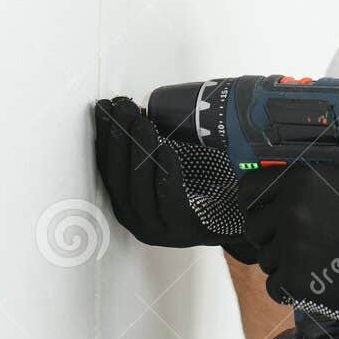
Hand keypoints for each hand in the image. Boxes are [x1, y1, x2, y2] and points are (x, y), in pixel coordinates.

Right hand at [92, 96, 259, 262]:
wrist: (235, 222)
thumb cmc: (198, 191)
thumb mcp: (166, 169)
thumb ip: (149, 151)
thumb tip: (135, 112)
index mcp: (126, 204)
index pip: (107, 168)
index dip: (103, 137)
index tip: (103, 108)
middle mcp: (136, 220)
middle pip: (118, 178)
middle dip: (118, 140)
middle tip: (123, 109)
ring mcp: (158, 229)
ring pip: (139, 190)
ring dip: (139, 153)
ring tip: (142, 123)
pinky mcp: (183, 230)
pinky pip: (169, 201)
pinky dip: (165, 173)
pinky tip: (166, 150)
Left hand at [238, 161, 338, 338]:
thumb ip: (320, 169)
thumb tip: (289, 163)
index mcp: (303, 179)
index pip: (249, 188)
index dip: (255, 201)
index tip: (262, 209)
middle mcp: (293, 209)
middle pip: (253, 225)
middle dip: (270, 235)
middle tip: (299, 241)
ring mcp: (293, 246)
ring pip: (265, 258)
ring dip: (284, 262)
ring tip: (319, 260)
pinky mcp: (297, 280)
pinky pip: (274, 285)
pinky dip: (291, 288)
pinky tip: (319, 279)